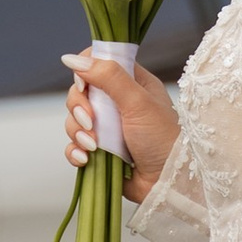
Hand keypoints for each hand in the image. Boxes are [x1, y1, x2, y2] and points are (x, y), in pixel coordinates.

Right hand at [61, 51, 180, 200]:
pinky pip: (75, 146)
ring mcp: (108, 128)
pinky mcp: (100, 151)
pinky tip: (86, 159)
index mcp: (132, 83)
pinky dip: (75, 151)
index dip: (84, 71)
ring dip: (78, 132)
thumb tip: (73, 59)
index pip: (98, 63)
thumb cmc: (163, 139)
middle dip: (79, 108)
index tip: (83, 84)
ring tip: (94, 145)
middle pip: (81, 93)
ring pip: (75, 120)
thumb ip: (108, 76)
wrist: (169, 183)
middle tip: (92, 122)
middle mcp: (118, 103)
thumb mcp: (138, 101)